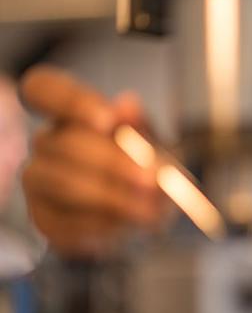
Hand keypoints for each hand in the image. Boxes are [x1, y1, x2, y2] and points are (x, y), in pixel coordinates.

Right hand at [21, 65, 165, 256]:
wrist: (143, 212)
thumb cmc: (145, 166)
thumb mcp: (153, 142)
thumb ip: (140, 125)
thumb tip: (127, 104)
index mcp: (67, 112)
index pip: (44, 89)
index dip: (72, 102)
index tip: (108, 120)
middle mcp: (44, 142)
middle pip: (64, 144)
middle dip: (113, 163)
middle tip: (151, 179)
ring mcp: (38, 181)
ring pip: (64, 185)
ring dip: (112, 198)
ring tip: (149, 209)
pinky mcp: (43, 218)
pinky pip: (67, 221)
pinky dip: (104, 224)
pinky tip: (129, 224)